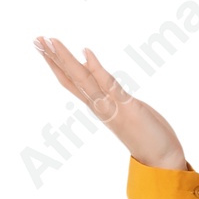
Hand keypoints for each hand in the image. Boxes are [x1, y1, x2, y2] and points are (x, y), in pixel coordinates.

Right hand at [33, 37, 187, 169]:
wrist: (162, 160)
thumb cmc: (146, 136)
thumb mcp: (125, 110)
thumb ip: (112, 97)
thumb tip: (104, 84)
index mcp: (98, 105)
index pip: (71, 81)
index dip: (55, 64)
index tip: (41, 45)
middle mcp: (99, 105)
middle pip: (71, 78)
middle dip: (53, 57)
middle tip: (36, 38)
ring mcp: (111, 106)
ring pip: (83, 79)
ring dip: (66, 59)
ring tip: (50, 40)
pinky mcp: (127, 107)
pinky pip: (109, 85)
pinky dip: (97, 69)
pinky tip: (86, 51)